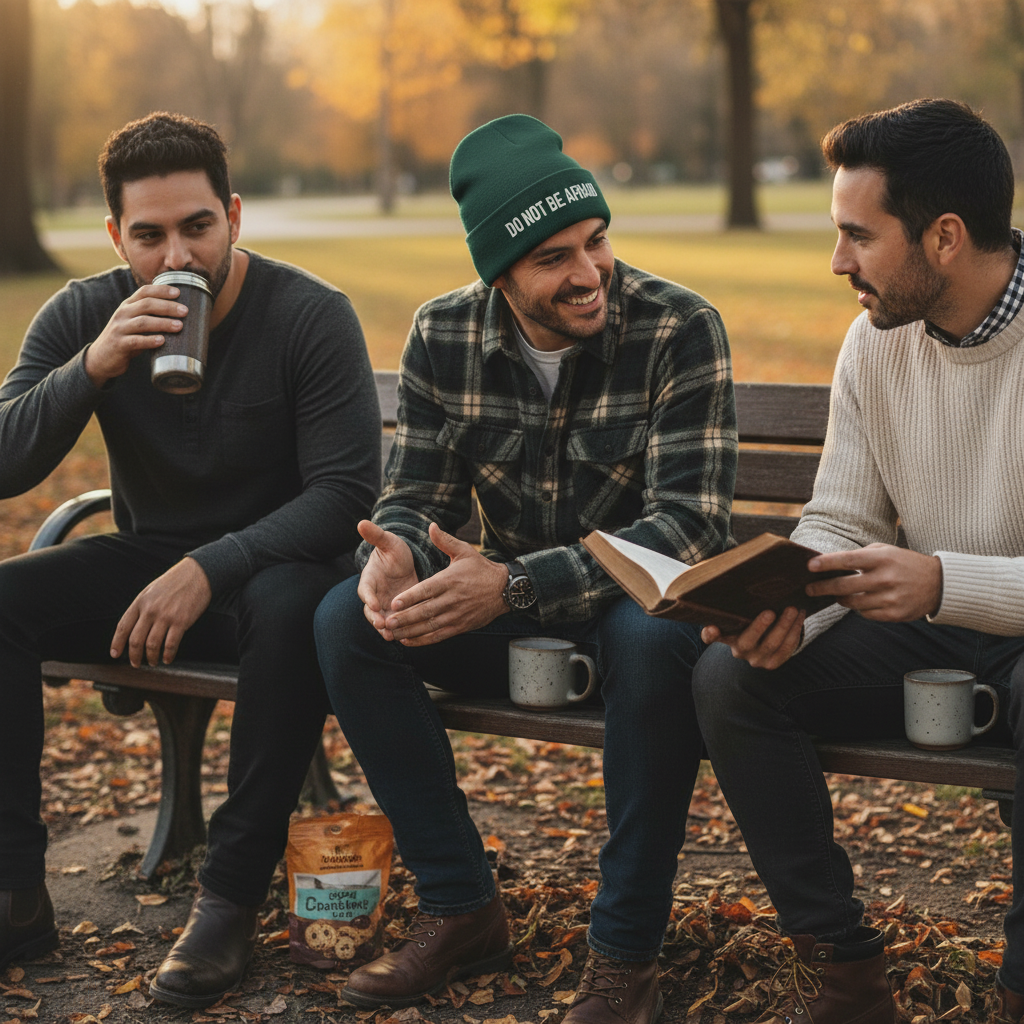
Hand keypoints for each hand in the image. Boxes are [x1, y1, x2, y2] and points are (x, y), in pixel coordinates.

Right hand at [84, 283, 187, 386]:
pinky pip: (135, 341)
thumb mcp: (135, 323)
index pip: (144, 291)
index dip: (161, 290)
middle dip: (167, 306)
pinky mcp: (119, 344)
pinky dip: (149, 340)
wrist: (101, 358)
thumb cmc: (126, 339)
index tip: (178, 293)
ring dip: (162, 323)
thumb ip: (151, 317)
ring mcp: (120, 328)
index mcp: (128, 305)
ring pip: (142, 322)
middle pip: (146, 305)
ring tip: (179, 326)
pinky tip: (162, 341)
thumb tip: (181, 317)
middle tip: (185, 311)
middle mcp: (123, 313)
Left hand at [110, 557, 211, 666]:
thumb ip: (142, 607)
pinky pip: (171, 644)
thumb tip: (135, 626)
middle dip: (134, 656)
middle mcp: (150, 610)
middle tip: (136, 663)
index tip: (114, 654)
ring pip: (152, 645)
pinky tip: (168, 658)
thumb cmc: (176, 582)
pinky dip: (168, 655)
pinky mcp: (181, 621)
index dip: (117, 643)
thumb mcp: (152, 590)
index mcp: (140, 602)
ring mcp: (165, 616)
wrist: (198, 574)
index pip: (123, 627)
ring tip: (153, 662)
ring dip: (151, 658)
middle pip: (136, 640)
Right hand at [356, 519, 419, 638]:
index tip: (373, 604)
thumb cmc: (394, 551)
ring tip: (392, 636)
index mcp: (369, 579)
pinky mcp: (397, 613)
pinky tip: (406, 638)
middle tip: (382, 625)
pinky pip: (396, 624)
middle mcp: (374, 596)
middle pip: (371, 611)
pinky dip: (399, 631)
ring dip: (386, 629)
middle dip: (375, 618)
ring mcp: (385, 606)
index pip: (365, 590)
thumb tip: (361, 522)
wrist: (405, 563)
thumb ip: (376, 536)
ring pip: (382, 621)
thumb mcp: (388, 542)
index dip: (368, 597)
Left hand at [381, 522, 508, 646]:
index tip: (394, 603)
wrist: (505, 589)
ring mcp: (456, 615)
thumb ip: (444, 541)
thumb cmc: (481, 568)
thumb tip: (431, 526)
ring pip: (430, 625)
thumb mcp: (464, 551)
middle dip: (405, 618)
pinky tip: (408, 641)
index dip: (410, 597)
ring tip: (392, 633)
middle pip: (425, 611)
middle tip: (387, 622)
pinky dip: (423, 640)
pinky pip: (439, 635)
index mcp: (450, 580)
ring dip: (410, 631)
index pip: (427, 590)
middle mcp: (452, 599)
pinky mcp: (460, 626)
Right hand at [702, 607, 804, 669]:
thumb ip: (735, 602)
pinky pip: (787, 648)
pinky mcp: (773, 663)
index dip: (710, 634)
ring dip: (784, 626)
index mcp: (726, 636)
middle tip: (770, 612)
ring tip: (792, 609)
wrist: (766, 641)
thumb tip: (729, 571)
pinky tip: (800, 616)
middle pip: (747, 641)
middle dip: (759, 627)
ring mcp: (757, 660)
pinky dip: (795, 631)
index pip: (711, 637)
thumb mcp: (741, 613)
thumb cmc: (750, 618)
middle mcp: (739, 651)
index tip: (711, 627)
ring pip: (772, 645)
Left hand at [805, 543, 941, 620]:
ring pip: (852, 603)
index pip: (848, 560)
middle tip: (808, 589)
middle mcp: (885, 578)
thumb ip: (859, 556)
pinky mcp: (894, 614)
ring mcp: (890, 598)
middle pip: (845, 586)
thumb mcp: (885, 551)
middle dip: (822, 588)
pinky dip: (859, 609)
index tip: (809, 566)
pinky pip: (865, 614)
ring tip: (835, 595)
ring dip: (840, 599)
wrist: (938, 583)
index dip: (826, 563)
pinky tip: (860, 602)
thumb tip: (829, 564)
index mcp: (882, 559)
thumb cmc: (904, 563)